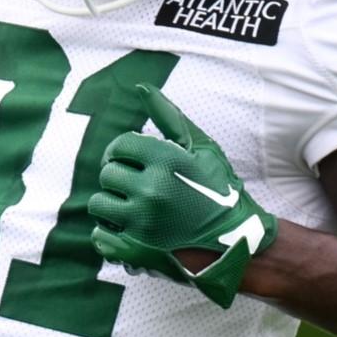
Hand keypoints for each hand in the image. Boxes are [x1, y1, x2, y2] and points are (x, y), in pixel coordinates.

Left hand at [88, 85, 276, 307]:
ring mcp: (142, 221)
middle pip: (108, 174)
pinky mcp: (136, 249)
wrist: (236, 241)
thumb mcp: (202, 148)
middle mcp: (152, 189)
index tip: (136, 162)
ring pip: (100, 204)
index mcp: (166, 160)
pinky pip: (100, 234)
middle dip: (121, 178)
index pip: (120, 146)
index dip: (125, 153)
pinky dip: (110, 232)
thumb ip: (169, 116)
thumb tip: (140, 86)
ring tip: (135, 208)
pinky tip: (132, 229)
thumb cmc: (218, 189)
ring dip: (113, 204)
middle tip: (140, 187)